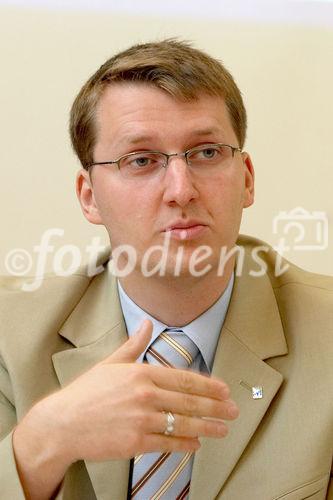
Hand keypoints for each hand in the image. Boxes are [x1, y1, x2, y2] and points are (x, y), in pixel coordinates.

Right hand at [37, 319, 238, 463]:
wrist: (63, 423)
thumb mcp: (111, 363)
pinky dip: (186, 444)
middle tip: (233, 410)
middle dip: (216, 406)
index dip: (208, 385)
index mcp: (141, 372)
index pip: (183, 378)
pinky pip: (168, 443)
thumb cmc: (86, 392)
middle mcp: (145, 394)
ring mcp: (142, 419)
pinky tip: (197, 443)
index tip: (223, 390)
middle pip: (189, 401)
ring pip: (184, 423)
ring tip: (223, 429)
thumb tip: (146, 323)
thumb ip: (134, 344)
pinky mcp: (136, 442)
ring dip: (208, 427)